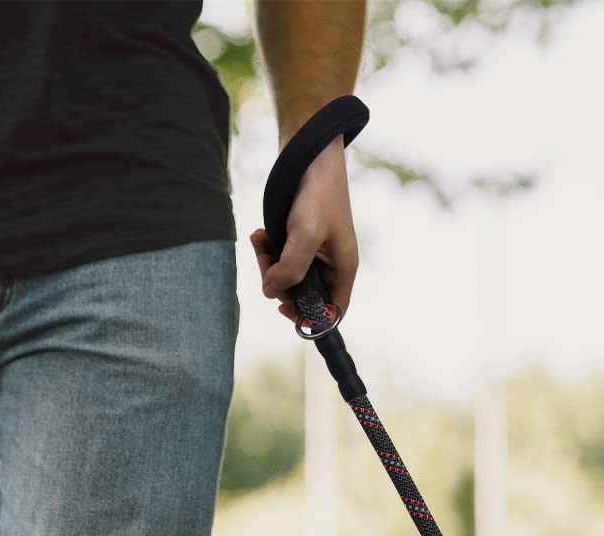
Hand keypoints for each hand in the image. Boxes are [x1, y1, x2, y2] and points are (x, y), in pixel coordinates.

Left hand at [250, 135, 358, 324]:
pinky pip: (280, 255)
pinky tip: (259, 234)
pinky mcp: (299, 236)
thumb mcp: (304, 235)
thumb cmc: (317, 191)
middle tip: (265, 267)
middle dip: (280, 284)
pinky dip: (266, 249)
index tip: (284, 308)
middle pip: (303, 294)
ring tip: (259, 242)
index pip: (332, 310)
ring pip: (287, 275)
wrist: (310, 149)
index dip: (310, 318)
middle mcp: (330, 263)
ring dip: (268, 264)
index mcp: (343, 268)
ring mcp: (314, 250)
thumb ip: (289, 270)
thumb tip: (270, 291)